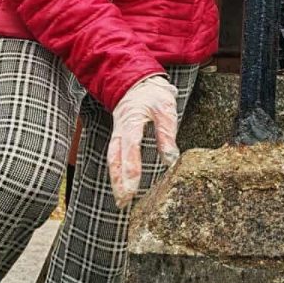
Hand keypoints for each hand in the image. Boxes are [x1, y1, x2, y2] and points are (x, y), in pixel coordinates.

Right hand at [107, 74, 179, 208]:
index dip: (130, 169)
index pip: (130, 148)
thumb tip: (171, 159)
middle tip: (123, 202)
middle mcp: (120, 129)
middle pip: (115, 158)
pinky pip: (115, 156)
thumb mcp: (165, 108)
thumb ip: (167, 133)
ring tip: (121, 200)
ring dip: (115, 179)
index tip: (133, 188)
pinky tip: (122, 185)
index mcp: (131, 120)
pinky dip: (116, 171)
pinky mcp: (119, 136)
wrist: (135, 80)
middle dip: (118, 181)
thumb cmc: (152, 94)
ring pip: (112, 158)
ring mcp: (117, 133)